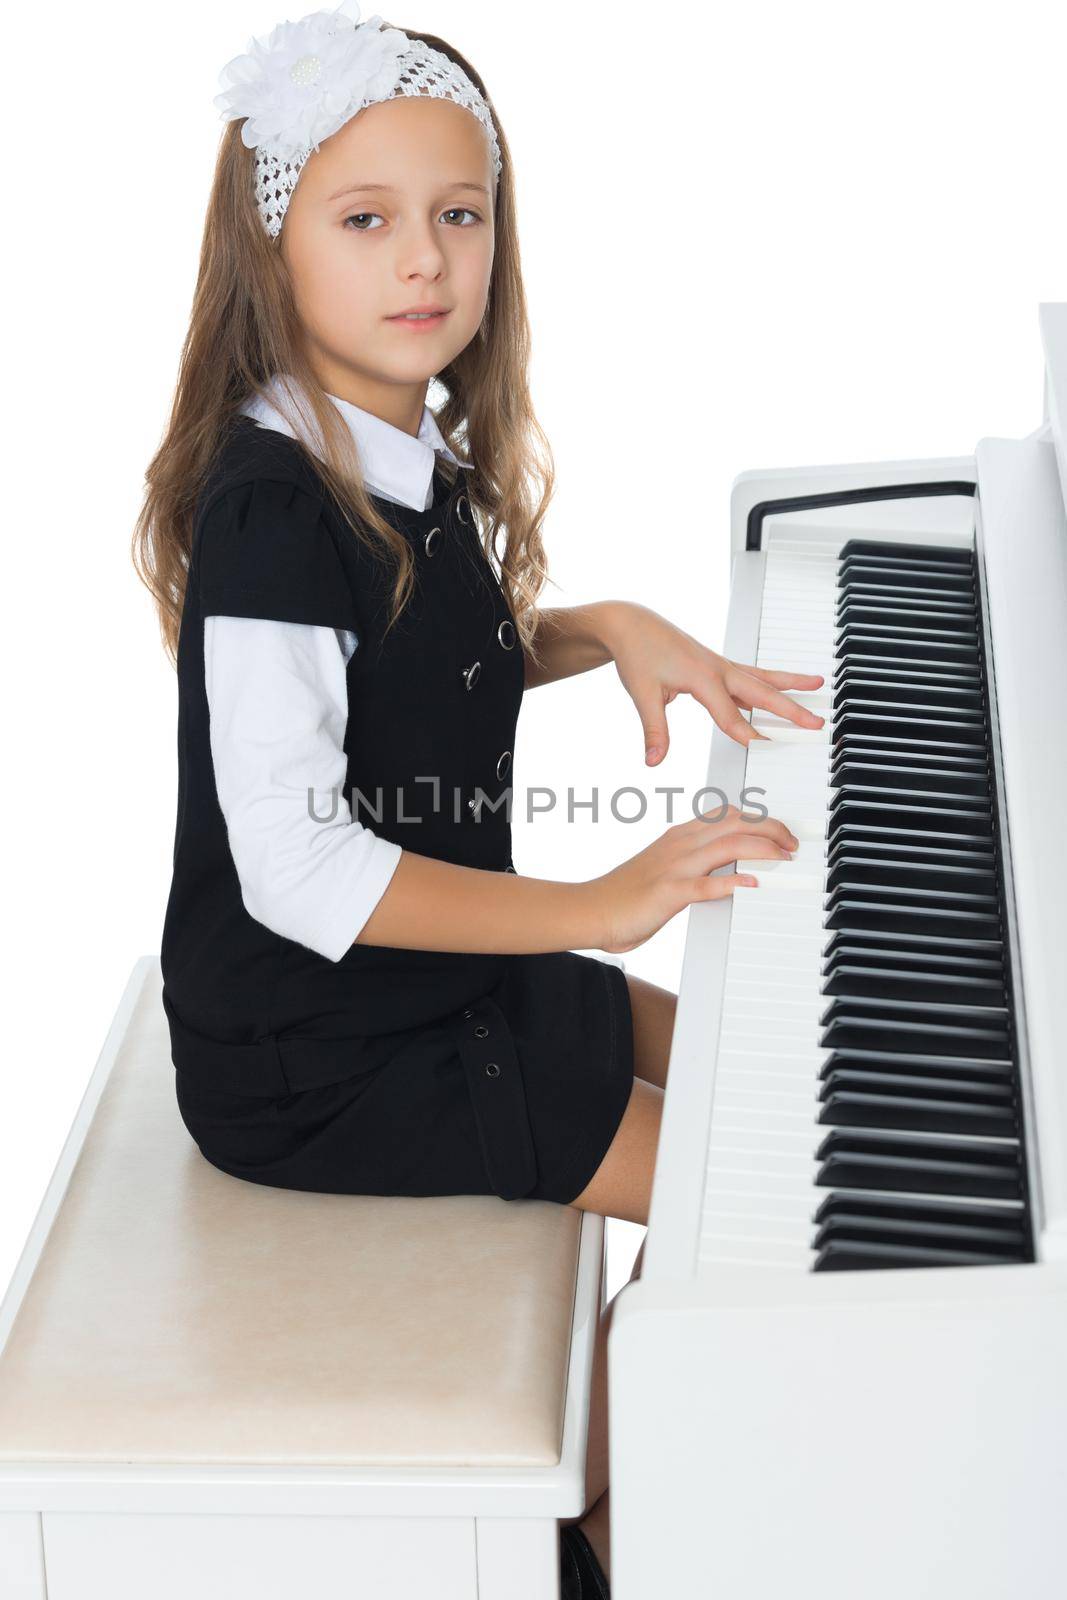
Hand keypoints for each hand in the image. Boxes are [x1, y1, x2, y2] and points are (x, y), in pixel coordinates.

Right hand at [587, 805, 800, 954]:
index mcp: (678, 837)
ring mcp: (674, 867)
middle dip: (771, 828)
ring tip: (784, 858)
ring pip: (727, 846)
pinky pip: (705, 884)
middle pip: (735, 823)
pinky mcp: (668, 893)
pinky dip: (732, 883)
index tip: (780, 833)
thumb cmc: (625, 895)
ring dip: (762, 849)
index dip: (759, 820)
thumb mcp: (664, 869)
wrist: (590, 908)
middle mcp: (679, 845)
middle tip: (792, 843)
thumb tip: (726, 872)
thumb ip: (692, 865)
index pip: (726, 815)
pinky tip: (752, 886)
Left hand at [602, 601, 824, 758]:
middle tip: (815, 722)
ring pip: (762, 677)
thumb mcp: (642, 694)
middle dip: (789, 709)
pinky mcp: (718, 664)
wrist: (631, 625)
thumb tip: (654, 761)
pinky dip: (771, 680)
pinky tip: (785, 686)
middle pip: (760, 693)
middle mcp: (717, 668)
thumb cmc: (638, 654)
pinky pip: (752, 673)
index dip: (746, 733)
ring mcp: (720, 664)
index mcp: (701, 676)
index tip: (767, 748)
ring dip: (791, 684)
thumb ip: (654, 730)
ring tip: (818, 685)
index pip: (729, 713)